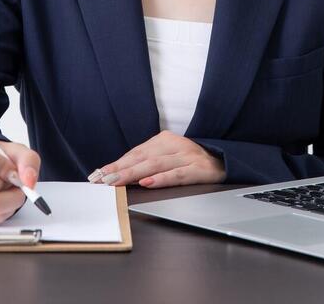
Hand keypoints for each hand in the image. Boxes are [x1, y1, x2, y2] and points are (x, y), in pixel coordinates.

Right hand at [0, 134, 40, 225]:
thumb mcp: (14, 150)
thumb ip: (27, 160)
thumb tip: (28, 180)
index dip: (4, 166)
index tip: (12, 170)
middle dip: (5, 185)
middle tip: (11, 182)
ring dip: (8, 200)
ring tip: (7, 190)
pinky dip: (4, 211)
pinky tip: (1, 200)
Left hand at [93, 131, 225, 187]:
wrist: (224, 162)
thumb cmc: (191, 162)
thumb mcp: (169, 157)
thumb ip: (147, 163)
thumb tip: (118, 174)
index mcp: (165, 140)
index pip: (136, 152)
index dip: (116, 163)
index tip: (98, 173)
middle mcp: (175, 145)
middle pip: (142, 158)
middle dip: (119, 169)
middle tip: (102, 179)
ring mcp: (187, 157)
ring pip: (156, 165)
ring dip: (133, 174)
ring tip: (117, 181)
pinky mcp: (198, 170)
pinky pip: (177, 174)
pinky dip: (161, 179)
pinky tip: (147, 183)